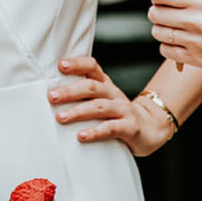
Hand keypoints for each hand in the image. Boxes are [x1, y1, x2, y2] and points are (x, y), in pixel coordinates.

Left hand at [48, 57, 172, 156]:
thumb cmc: (117, 114)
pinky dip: (95, 132)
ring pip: (99, 107)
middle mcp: (113, 94)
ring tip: (60, 117)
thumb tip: (49, 94)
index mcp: (105, 84)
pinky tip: (81, 136)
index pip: (92, 67)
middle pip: (91, 87)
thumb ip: (82, 95)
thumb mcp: (102, 99)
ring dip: (78, 112)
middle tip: (51, 97)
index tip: (60, 66)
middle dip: (69, 91)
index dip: (76, 64)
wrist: (152, 127)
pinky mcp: (131, 127)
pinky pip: (111, 128)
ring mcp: (124, 109)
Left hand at [149, 0, 201, 74]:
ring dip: (162, 32)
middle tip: (169, 17)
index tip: (164, 0)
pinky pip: (164, 50)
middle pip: (154, 13)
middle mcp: (195, 19)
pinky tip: (181, 44)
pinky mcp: (193, 58)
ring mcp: (193, 40)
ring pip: (157, 32)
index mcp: (201, 0)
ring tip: (177, 31)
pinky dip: (168, 48)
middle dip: (158, 14)